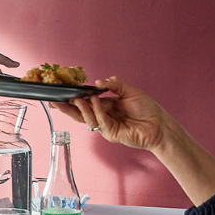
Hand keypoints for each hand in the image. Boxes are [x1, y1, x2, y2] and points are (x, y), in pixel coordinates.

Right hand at [47, 75, 169, 151]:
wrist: (159, 125)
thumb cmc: (148, 110)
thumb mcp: (131, 92)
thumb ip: (115, 85)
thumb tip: (99, 81)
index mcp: (107, 106)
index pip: (86, 102)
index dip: (75, 98)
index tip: (63, 92)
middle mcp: (104, 116)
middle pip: (80, 113)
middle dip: (67, 107)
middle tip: (55, 101)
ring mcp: (106, 126)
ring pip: (87, 118)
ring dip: (80, 108)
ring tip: (75, 98)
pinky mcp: (111, 133)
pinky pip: (100, 121)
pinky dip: (96, 111)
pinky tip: (95, 101)